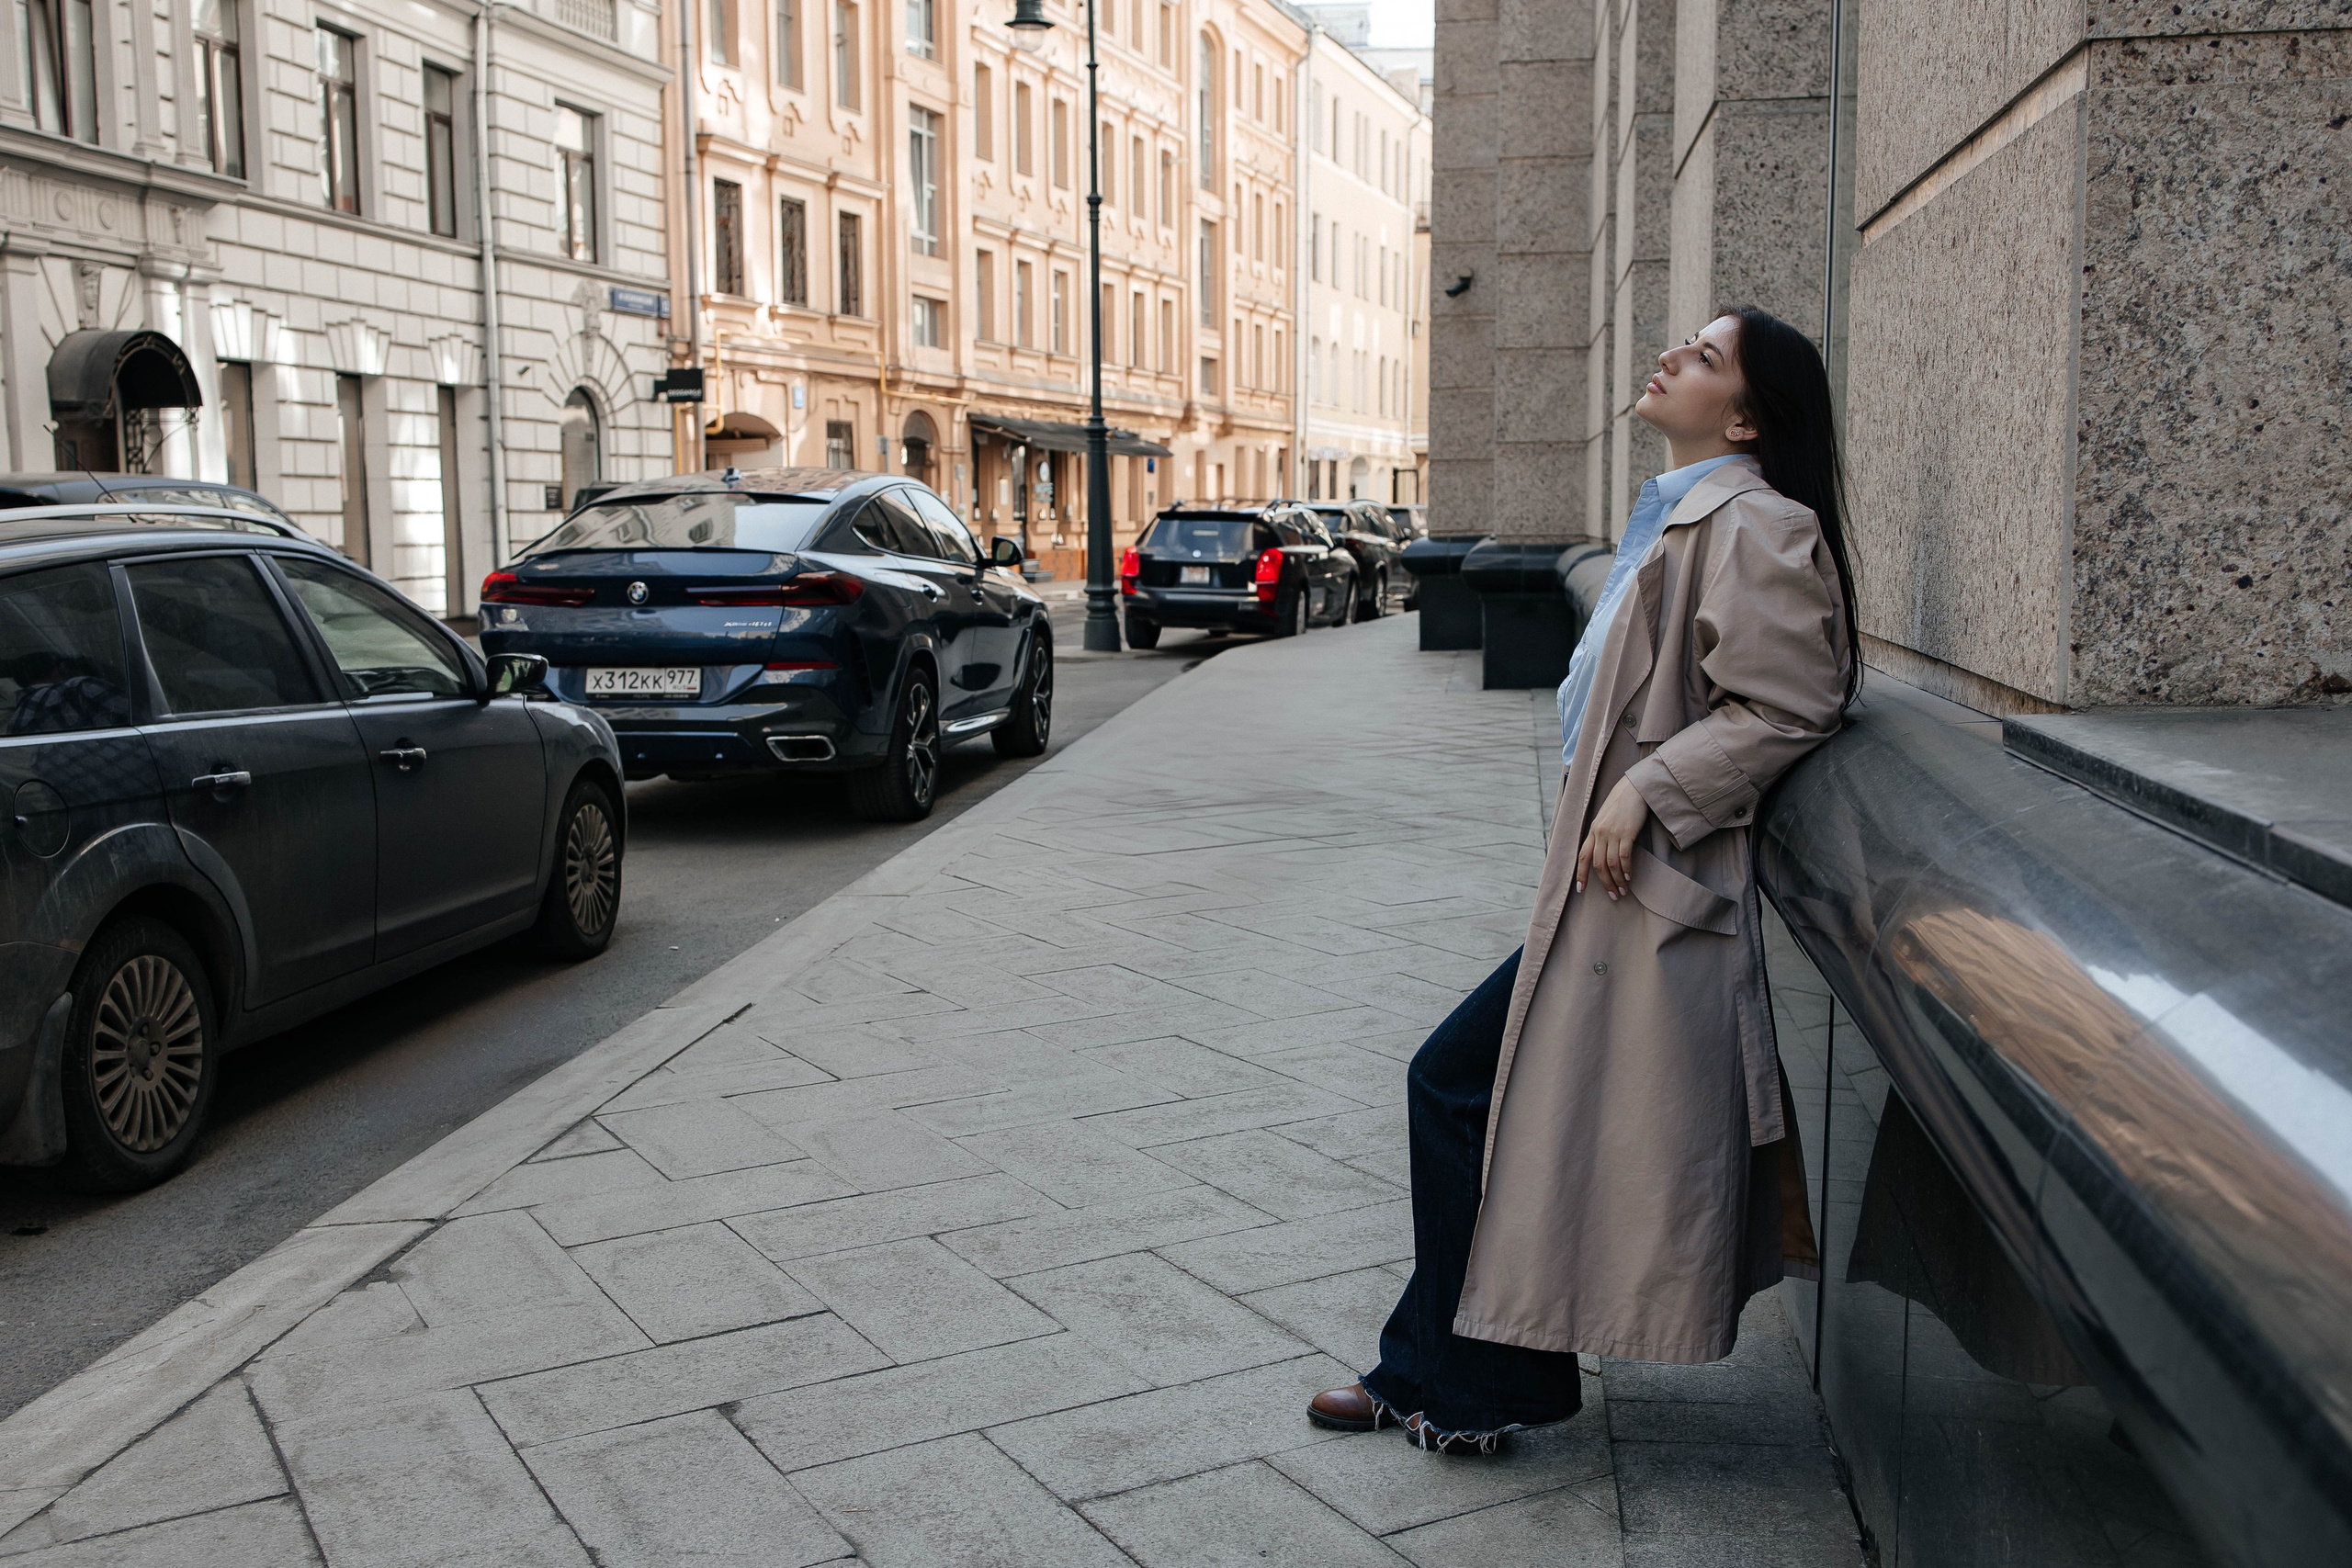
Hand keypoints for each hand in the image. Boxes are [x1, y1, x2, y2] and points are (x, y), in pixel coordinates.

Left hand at [1575, 777, 1649, 900]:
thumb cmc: (1622, 804)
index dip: (1581, 874)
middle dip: (1604, 883)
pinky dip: (1626, 869)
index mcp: (1592, 831)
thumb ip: (1602, 834)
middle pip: (1597, 865)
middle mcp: (1599, 833)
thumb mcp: (1605, 818)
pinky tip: (1629, 877)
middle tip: (1613, 895)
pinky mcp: (1626, 833)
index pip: (1582, 856)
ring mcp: (1612, 833)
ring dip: (1617, 880)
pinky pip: (1624, 857)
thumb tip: (1603, 852)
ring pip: (1611, 864)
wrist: (1634, 789)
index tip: (1581, 889)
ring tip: (1623, 890)